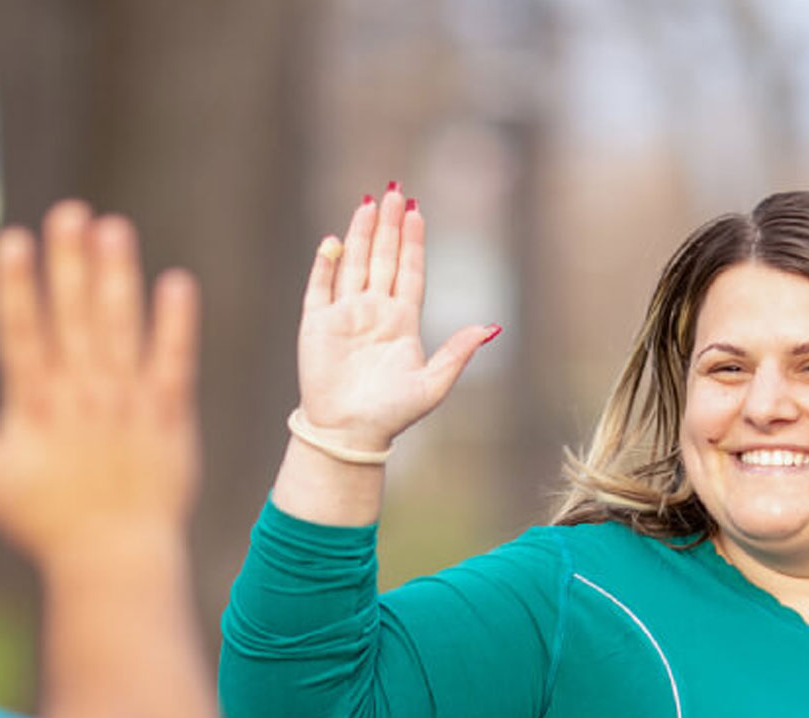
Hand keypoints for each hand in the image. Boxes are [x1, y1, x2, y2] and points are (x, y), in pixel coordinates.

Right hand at [0, 201, 199, 575]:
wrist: (114, 562)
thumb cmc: (45, 524)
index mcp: (35, 408)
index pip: (21, 335)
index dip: (18, 287)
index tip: (15, 240)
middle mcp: (80, 399)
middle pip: (73, 319)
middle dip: (69, 263)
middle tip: (69, 212)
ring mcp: (126, 405)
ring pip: (121, 330)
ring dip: (117, 277)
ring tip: (113, 230)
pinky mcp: (167, 418)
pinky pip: (173, 362)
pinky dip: (177, 325)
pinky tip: (177, 284)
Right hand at [295, 187, 498, 453]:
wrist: (349, 435)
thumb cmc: (392, 415)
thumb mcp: (433, 385)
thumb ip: (458, 354)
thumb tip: (491, 327)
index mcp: (402, 322)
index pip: (409, 271)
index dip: (413, 242)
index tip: (418, 212)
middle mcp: (373, 312)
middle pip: (383, 259)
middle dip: (390, 226)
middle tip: (396, 192)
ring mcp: (344, 316)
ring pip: (354, 264)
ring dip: (362, 235)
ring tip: (369, 204)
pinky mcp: (316, 326)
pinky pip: (319, 288)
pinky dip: (325, 264)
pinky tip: (333, 242)